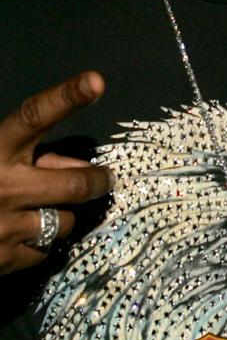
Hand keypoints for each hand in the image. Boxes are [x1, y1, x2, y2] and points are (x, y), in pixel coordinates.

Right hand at [0, 71, 112, 273]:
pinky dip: (37, 243)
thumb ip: (34, 156)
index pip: (35, 116)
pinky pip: (45, 251)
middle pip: (75, 183)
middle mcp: (3, 186)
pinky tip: (16, 235)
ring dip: (61, 215)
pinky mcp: (4, 259)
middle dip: (97, 181)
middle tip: (103, 179)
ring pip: (65, 220)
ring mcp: (4, 225)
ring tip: (40, 210)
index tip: (95, 81)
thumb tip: (82, 167)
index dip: (66, 97)